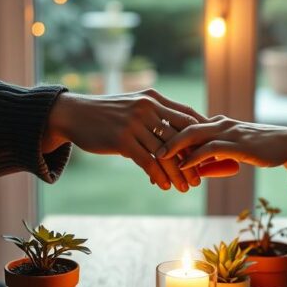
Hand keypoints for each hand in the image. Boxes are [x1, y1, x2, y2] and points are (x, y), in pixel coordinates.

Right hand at [42, 89, 205, 190]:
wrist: (74, 113)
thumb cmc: (106, 113)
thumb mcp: (133, 107)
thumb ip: (154, 115)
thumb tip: (177, 133)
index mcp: (154, 98)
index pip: (187, 116)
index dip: (202, 135)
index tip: (212, 152)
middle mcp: (147, 107)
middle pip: (181, 136)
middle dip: (194, 158)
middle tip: (202, 178)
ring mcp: (135, 123)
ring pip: (166, 153)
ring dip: (178, 173)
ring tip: (186, 188)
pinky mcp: (122, 139)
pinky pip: (147, 161)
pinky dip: (158, 176)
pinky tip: (164, 186)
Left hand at [155, 116, 286, 184]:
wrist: (286, 144)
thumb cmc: (258, 149)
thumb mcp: (230, 153)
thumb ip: (211, 158)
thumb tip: (192, 168)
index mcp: (215, 123)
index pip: (184, 125)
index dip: (165, 134)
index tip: (147, 145)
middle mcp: (218, 123)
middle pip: (183, 126)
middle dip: (162, 137)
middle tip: (143, 148)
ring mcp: (228, 132)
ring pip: (194, 135)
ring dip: (174, 147)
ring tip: (156, 157)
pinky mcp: (238, 143)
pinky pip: (211, 148)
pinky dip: (195, 157)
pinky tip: (183, 166)